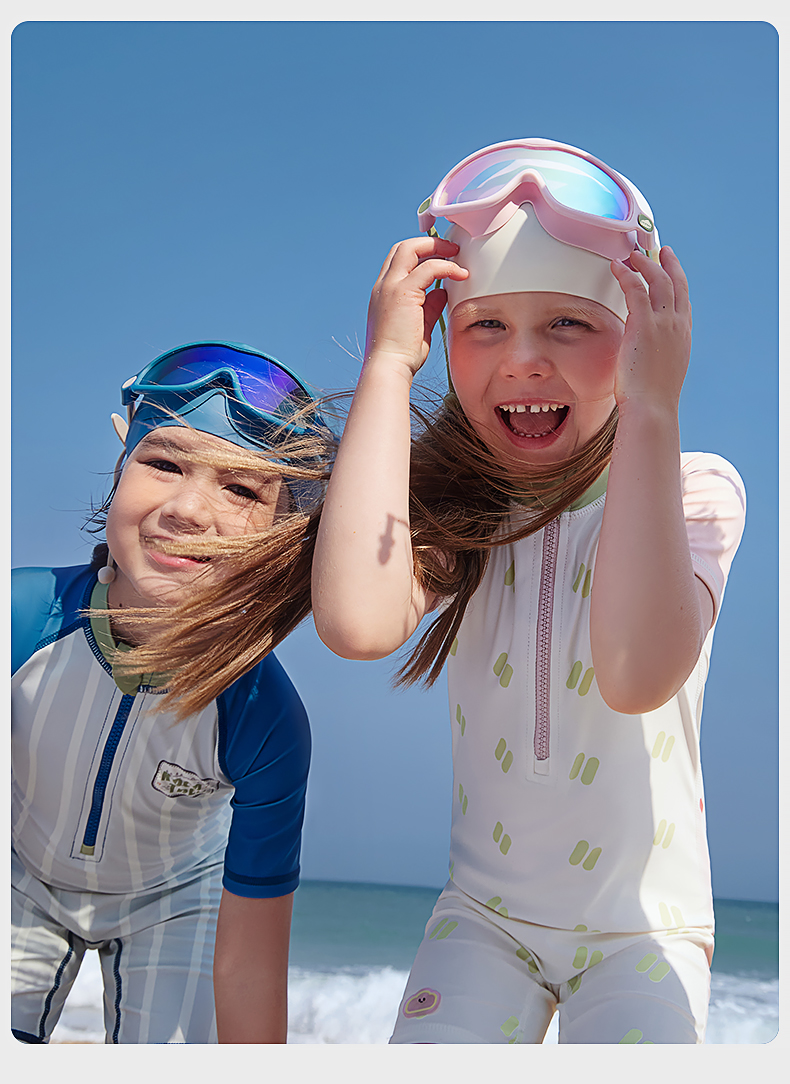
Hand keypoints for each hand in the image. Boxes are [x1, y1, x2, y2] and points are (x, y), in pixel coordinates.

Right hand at [364, 235, 468, 376]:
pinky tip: (461, 275)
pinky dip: (447, 267)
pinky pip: (429, 267)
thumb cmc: (402, 354)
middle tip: (452, 249)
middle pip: (403, 247)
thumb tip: (443, 292)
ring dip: (438, 247)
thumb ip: (430, 306)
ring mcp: (390, 286)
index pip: (399, 259)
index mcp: (383, 292)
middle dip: (429, 243)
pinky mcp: (403, 292)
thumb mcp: (420, 325)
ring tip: (457, 255)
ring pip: (412, 248)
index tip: (440, 257)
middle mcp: (383, 285)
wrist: (389, 367)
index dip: (420, 252)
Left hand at [609, 247, 691, 412]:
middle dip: (669, 263)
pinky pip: (637, 289)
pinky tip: (618, 267)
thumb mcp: (659, 372)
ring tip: (633, 254)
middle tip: (660, 250)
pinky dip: (627, 274)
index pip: (683, 302)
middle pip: (677, 284)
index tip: (672, 271)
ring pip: (658, 280)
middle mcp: (677, 326)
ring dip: (646, 263)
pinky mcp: (645, 324)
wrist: (651, 407)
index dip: (678, 283)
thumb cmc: (650, 399)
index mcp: (682, 338)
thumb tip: (640, 355)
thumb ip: (653, 356)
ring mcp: (663, 323)